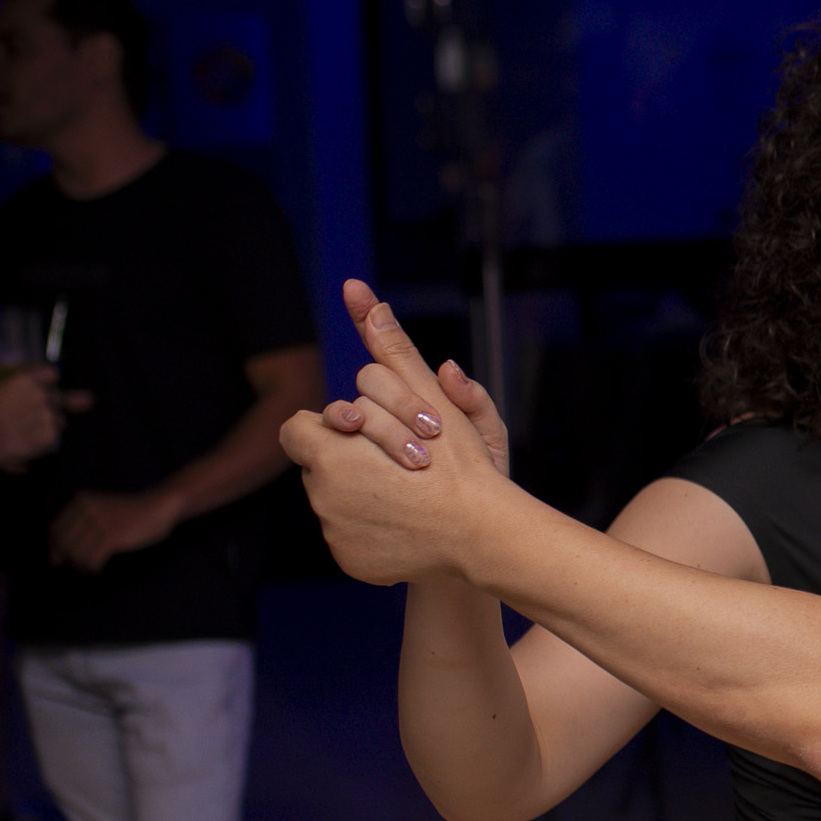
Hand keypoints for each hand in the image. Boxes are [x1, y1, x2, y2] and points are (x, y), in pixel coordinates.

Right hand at [0, 366, 80, 468]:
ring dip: (50, 423)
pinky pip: (55, 436)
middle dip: (50, 405)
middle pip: (57, 397)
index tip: (46, 387)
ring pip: (60, 418)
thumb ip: (8, 386)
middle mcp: (41, 395)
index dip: (49, 381)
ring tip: (29, 430)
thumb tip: (13, 388)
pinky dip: (46, 439)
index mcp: (26, 381)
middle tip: (33, 415)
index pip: (51, 373)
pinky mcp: (51, 435)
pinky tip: (29, 440)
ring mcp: (48, 415)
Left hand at [49, 488, 184, 571]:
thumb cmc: (129, 514)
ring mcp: (98, 523)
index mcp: (80, 502)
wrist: (157, 508)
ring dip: (82, 566)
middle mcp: (86, 510)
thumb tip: (54, 557)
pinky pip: (91, 560)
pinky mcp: (111, 537)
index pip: (55, 530)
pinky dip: (93, 569)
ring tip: (91, 568)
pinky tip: (99, 569)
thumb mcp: (99, 510)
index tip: (62, 559)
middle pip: (64, 544)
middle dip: (70, 559)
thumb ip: (78, 525)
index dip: (56, 548)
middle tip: (81, 566)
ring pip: (76, 555)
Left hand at [279, 278, 505, 585]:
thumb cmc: (460, 464)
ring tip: (409, 492)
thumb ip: (390, 349)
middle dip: (353, 456)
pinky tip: (408, 523)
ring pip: (335, 499)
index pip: (301, 427)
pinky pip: (349, 535)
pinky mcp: (350, 562)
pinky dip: (372, 528)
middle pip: (321, 462)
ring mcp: (335, 534)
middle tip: (400, 459)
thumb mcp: (429, 397)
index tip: (367, 430)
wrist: (483, 541)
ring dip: (364, 491)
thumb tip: (360, 294)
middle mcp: (321, 496)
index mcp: (329, 452)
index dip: (337, 426)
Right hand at [322, 279, 512, 476]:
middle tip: (432, 430)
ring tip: (413, 453)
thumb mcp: (488, 440)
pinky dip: (343, 434)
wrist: (469, 533)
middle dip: (400, 399)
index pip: (387, 351)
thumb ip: (475, 403)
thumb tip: (448, 366)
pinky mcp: (347, 469)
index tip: (354, 287)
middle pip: (372, 380)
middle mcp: (383, 412)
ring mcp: (362, 440)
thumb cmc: (482, 482)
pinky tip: (365, 445)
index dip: (368, 317)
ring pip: (350, 411)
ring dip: (379, 423)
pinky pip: (331, 444)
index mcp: (416, 397)